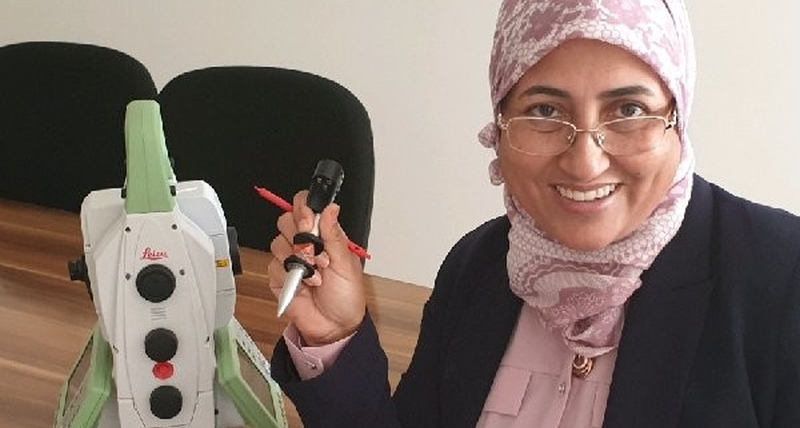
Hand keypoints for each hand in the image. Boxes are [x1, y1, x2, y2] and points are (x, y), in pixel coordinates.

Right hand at [268, 190, 365, 345]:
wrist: (335, 327)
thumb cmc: (346, 296)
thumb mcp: (346, 263)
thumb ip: (334, 235)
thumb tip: (331, 208)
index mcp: (324, 235)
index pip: (305, 207)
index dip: (304, 209)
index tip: (310, 222)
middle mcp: (305, 244)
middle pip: (286, 220)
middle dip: (299, 235)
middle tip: (315, 249)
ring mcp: (290, 260)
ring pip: (277, 242)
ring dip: (298, 259)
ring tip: (317, 274)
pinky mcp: (279, 277)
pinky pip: (273, 266)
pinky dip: (290, 275)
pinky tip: (306, 284)